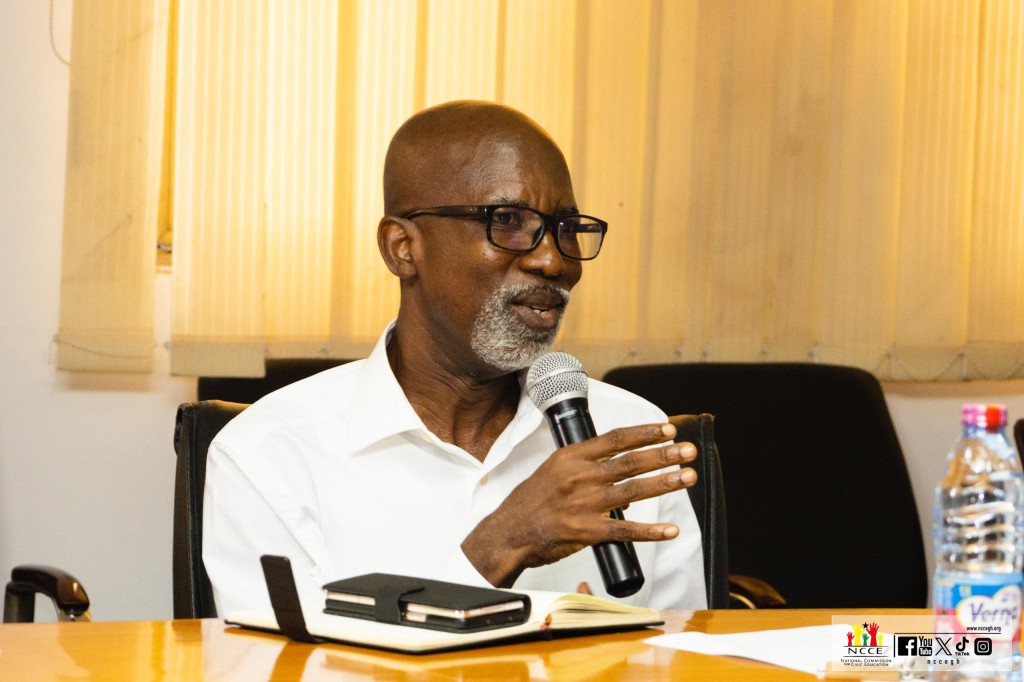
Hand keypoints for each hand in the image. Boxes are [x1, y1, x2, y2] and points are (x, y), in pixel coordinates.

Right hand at [461, 422, 696, 586]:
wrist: (510, 532)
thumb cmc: (531, 501)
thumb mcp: (554, 471)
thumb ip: (587, 469)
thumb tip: (623, 478)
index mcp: (572, 457)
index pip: (616, 439)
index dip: (645, 433)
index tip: (668, 429)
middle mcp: (580, 477)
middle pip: (630, 462)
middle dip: (663, 455)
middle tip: (689, 451)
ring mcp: (584, 504)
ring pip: (633, 491)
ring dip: (664, 483)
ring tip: (687, 477)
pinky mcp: (586, 531)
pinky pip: (624, 530)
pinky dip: (650, 531)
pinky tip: (669, 530)